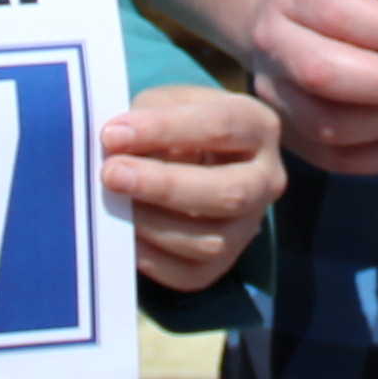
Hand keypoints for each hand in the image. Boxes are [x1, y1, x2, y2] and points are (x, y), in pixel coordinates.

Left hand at [100, 84, 285, 292]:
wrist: (189, 159)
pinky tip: (123, 235)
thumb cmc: (175, 124)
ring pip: (209, 242)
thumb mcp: (167, 103)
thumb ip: (145, 115)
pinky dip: (150, 259)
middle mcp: (266, 180)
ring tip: (113, 203)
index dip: (165, 130)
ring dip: (152, 224)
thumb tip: (115, 145)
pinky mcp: (222, 265)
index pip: (221, 126)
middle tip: (112, 174)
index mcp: (258, 127)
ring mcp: (247, 227)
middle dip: (165, 185)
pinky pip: (189, 275)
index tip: (113, 134)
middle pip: (229, 192)